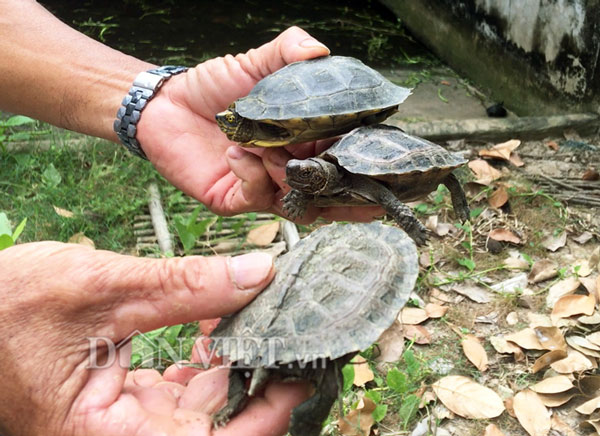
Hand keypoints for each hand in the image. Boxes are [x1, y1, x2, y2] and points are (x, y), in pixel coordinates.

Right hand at [0, 242, 307, 435]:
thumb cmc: (7, 306)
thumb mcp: (102, 288)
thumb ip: (185, 284)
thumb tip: (258, 273)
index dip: (262, 416)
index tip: (297, 372)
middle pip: (214, 427)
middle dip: (257, 381)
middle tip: (287, 332)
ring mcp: (126, 422)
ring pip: (204, 407)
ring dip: (234, 363)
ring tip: (257, 317)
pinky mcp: (127, 400)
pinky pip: (183, 390)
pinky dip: (206, 358)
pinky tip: (217, 324)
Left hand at [137, 26, 382, 222]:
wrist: (166, 105)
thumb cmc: (213, 86)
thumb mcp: (253, 64)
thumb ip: (287, 53)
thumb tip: (320, 51)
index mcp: (303, 140)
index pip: (344, 156)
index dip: (366, 163)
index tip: (388, 164)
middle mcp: (289, 168)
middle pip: (331, 192)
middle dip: (350, 195)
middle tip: (368, 193)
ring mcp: (265, 186)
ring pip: (299, 201)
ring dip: (291, 176)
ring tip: (274, 150)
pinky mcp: (238, 198)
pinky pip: (258, 197)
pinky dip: (253, 176)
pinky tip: (237, 153)